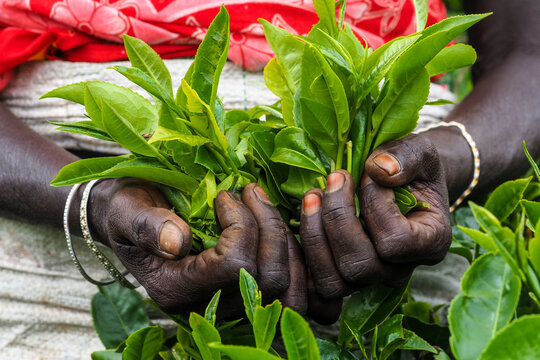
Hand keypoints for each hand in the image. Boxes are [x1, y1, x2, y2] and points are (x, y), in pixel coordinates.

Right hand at [87, 179, 306, 316]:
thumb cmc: (127, 210)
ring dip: (286, 240)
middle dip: (270, 228)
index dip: (241, 226)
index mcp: (175, 290)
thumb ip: (146, 226)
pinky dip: (294, 254)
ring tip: (264, 203)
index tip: (226, 196)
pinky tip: (277, 221)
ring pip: (287, 287)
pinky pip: (290, 287)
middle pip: (268, 279)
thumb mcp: (126, 211)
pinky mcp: (246, 292)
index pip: (233, 267)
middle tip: (251, 191)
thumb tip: (178, 242)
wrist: (131, 220)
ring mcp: (231, 302)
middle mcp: (207, 306)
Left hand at [300, 134, 451, 322]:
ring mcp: (368, 277)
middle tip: (332, 178)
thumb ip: (406, 157)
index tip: (369, 174)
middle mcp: (399, 269)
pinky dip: (300, 253)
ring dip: (314, 236)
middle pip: (359, 266)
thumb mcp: (420, 151)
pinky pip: (313, 284)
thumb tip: (378, 170)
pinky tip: (300, 215)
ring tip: (312, 195)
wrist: (402, 182)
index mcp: (430, 243)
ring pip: (333, 282)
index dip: (374, 205)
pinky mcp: (341, 276)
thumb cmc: (412, 166)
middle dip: (337, 219)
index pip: (395, 241)